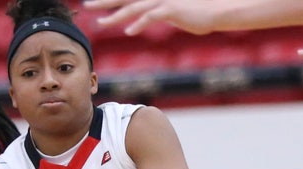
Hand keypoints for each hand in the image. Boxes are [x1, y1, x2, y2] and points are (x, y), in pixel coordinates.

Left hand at [84, 0, 218, 34]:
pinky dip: (139, 23)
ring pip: (133, 7)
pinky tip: (129, 32)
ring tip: (100, 22)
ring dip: (115, 15)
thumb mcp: (174, 10)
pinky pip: (151, 16)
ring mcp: (162, 0)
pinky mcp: (171, 9)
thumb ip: (159, 11)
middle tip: (86, 5)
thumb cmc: (197, 11)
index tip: (94, 3)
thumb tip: (148, 18)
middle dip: (103, 1)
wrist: (217, 9)